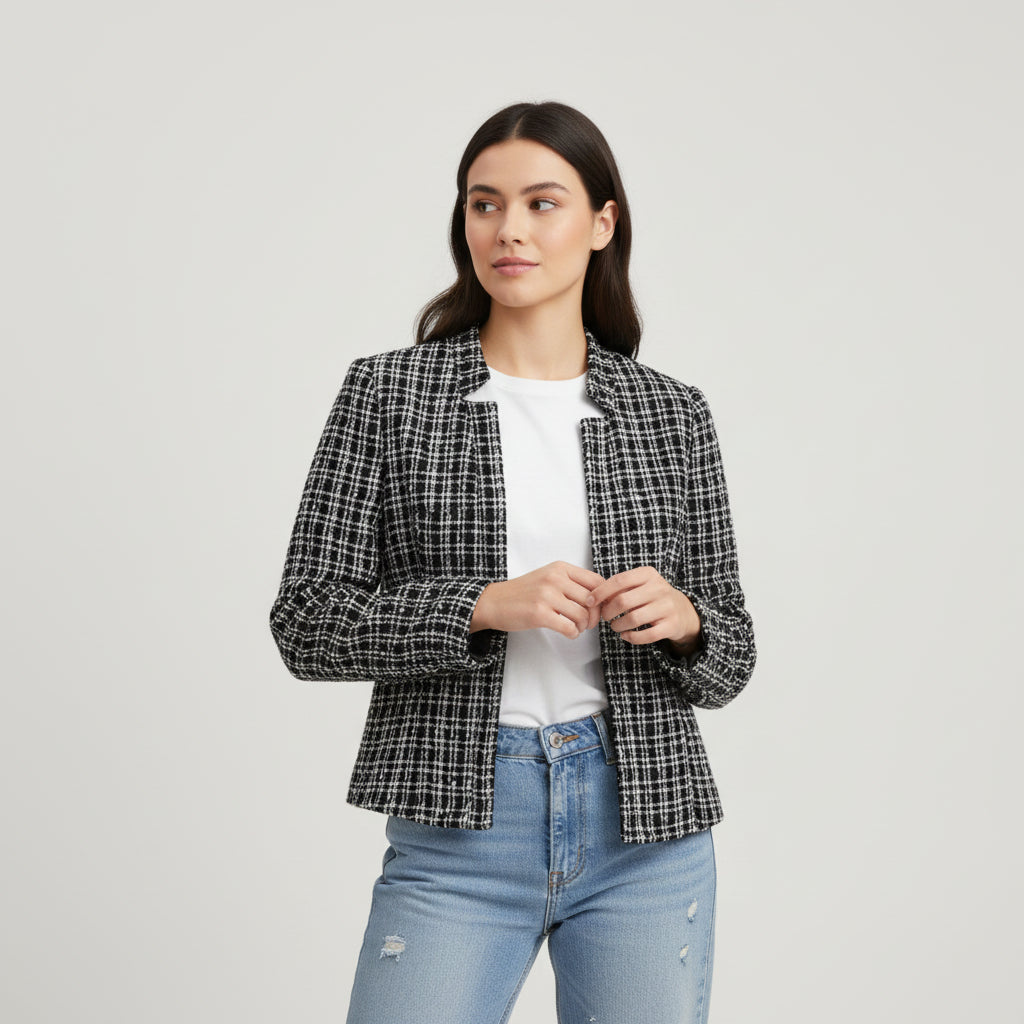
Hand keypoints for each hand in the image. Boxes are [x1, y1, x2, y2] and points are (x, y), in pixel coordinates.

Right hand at [471, 561, 605, 639]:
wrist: (494, 602)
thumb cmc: (523, 592)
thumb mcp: (548, 577)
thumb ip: (571, 582)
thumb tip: (599, 598)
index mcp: (560, 568)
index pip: (596, 581)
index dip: (603, 598)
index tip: (599, 608)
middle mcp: (555, 578)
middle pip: (592, 600)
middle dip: (594, 616)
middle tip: (588, 623)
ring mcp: (547, 595)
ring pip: (582, 615)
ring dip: (583, 627)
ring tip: (576, 628)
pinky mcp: (539, 614)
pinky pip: (569, 627)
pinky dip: (573, 634)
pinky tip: (568, 633)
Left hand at [585, 566, 700, 650]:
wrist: (683, 611)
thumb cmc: (652, 597)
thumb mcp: (640, 585)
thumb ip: (619, 588)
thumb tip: (593, 596)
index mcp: (648, 574)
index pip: (619, 580)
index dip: (601, 592)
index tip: (590, 601)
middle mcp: (659, 588)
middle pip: (623, 601)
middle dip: (608, 612)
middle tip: (605, 617)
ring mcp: (667, 607)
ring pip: (633, 619)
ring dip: (618, 625)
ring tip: (615, 626)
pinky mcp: (671, 625)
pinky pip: (646, 635)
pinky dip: (631, 637)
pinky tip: (626, 635)